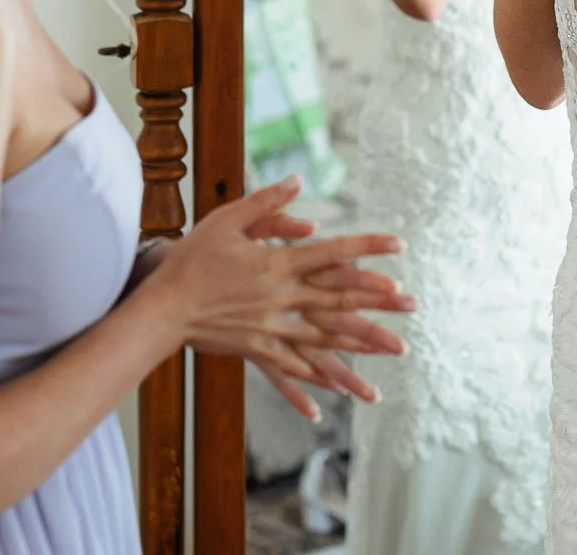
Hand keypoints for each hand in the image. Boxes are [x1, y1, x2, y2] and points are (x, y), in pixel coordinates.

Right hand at [145, 177, 412, 407]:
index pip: (333, 253)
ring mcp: (271, 328)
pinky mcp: (257, 349)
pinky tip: (337, 394)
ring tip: (393, 350)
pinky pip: (292, 369)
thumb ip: (266, 203)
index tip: (398, 246)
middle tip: (413, 306)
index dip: (367, 247)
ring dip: (361, 346)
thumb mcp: (227, 221)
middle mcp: (281, 298)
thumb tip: (297, 182)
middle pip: (339, 300)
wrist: (163, 304)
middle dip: (379, 304)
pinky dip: (315, 382)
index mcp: (277, 265)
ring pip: (325, 339)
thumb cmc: (194, 257)